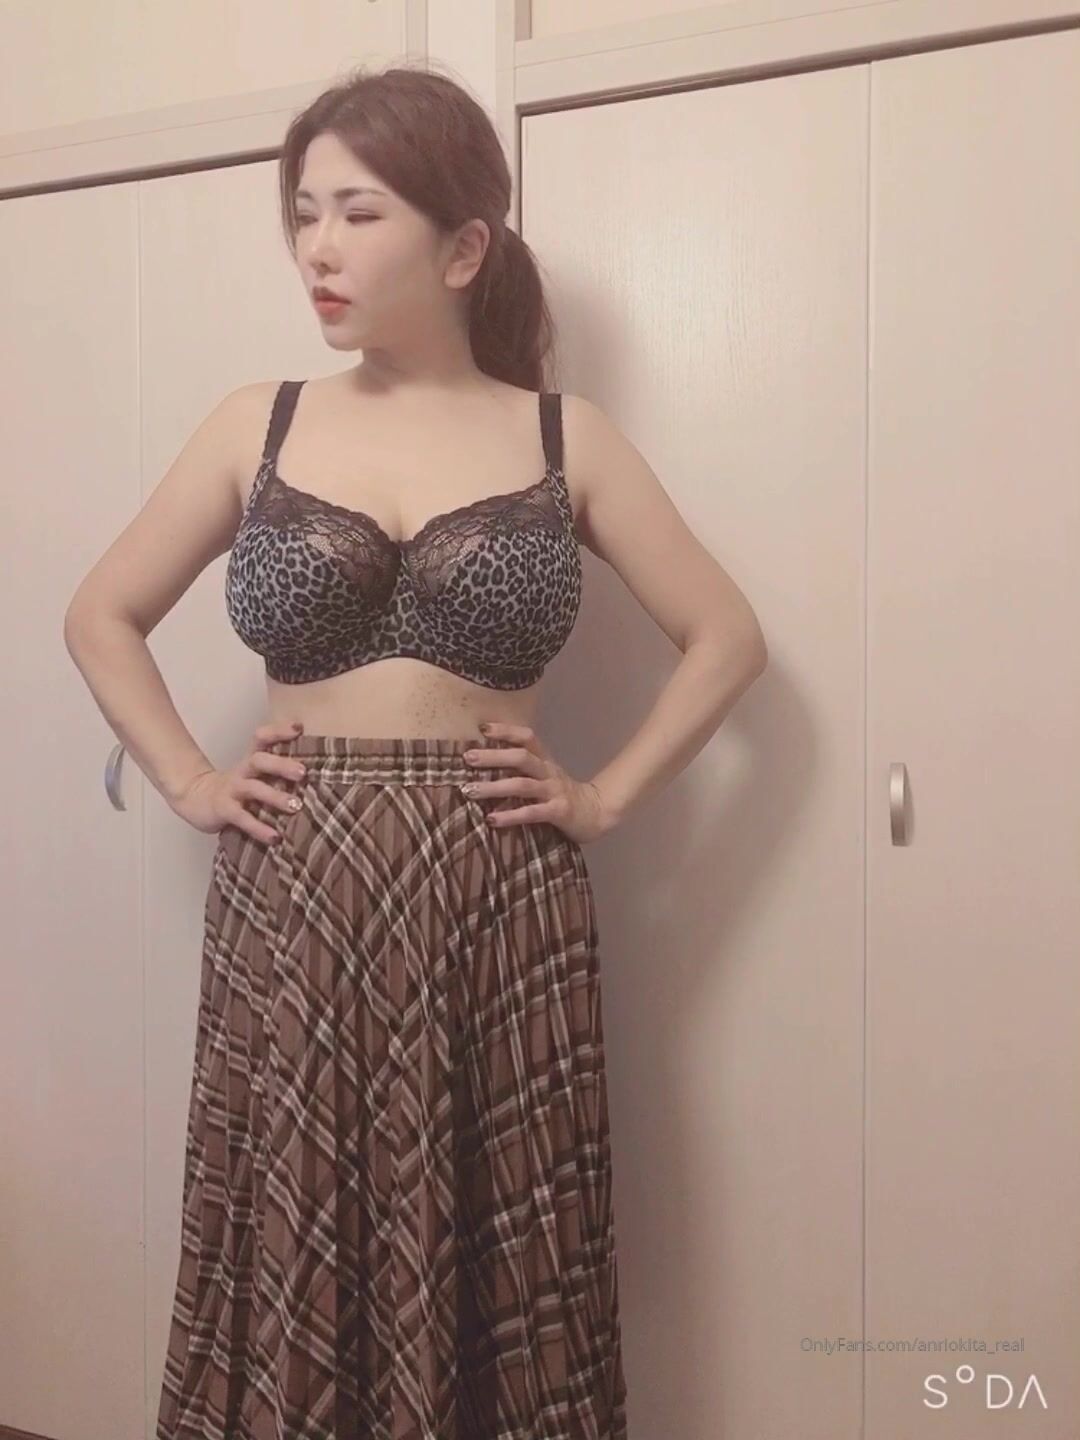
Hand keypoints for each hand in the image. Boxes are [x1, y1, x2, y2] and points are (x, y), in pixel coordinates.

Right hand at [169, 720, 307, 844]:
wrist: (195, 799)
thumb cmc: (236, 787)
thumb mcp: (254, 774)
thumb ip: (277, 772)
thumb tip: (320, 776)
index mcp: (250, 760)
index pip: (262, 738)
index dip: (278, 731)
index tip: (299, 727)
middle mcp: (242, 771)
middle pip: (259, 760)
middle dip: (281, 765)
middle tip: (303, 772)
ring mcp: (232, 790)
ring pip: (253, 788)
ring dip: (275, 797)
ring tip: (296, 806)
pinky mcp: (224, 810)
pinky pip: (243, 819)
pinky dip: (259, 828)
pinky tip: (275, 837)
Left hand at [463, 722, 617, 844]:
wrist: (597, 814)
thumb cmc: (562, 795)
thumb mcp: (546, 776)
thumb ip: (523, 768)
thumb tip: (486, 762)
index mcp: (545, 761)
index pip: (527, 738)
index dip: (506, 730)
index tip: (482, 728)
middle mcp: (549, 772)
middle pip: (521, 758)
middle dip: (493, 757)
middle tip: (467, 758)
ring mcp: (554, 792)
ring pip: (522, 785)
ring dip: (494, 787)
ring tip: (470, 791)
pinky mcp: (558, 812)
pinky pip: (532, 813)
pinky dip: (510, 816)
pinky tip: (491, 819)